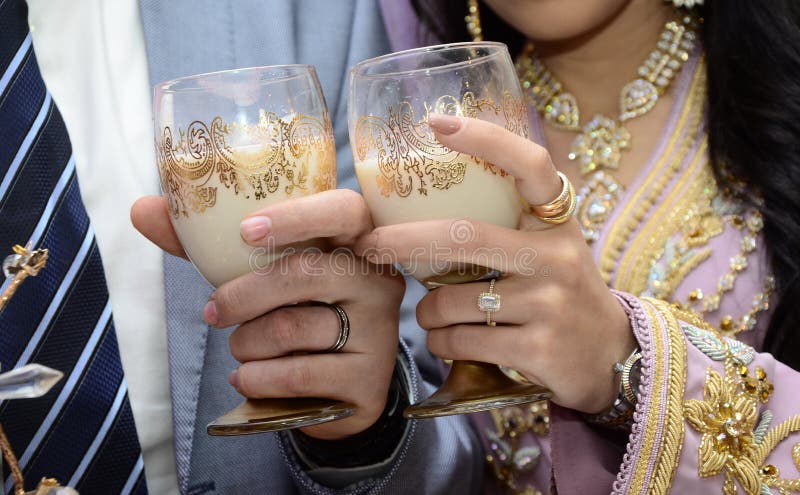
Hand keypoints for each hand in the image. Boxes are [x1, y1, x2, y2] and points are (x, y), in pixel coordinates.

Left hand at [132, 190, 404, 438]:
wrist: (335, 389)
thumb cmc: (294, 314)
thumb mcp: (259, 274)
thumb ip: (207, 244)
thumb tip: (140, 207)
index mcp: (356, 243)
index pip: (344, 211)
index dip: (297, 217)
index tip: (246, 232)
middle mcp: (377, 281)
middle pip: (306, 272)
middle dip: (243, 295)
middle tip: (213, 312)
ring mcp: (379, 331)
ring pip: (293, 327)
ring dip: (246, 343)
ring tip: (241, 347)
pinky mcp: (368, 379)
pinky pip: (297, 374)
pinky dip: (257, 378)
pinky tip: (248, 378)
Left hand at [354, 114, 634, 413]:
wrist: (611, 355)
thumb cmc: (559, 290)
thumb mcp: (548, 245)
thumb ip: (503, 223)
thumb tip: (417, 208)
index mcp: (557, 220)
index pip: (530, 164)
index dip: (486, 139)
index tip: (437, 125)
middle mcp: (557, 256)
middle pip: (463, 237)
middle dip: (402, 241)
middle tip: (368, 244)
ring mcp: (550, 304)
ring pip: (450, 302)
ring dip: (424, 312)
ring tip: (432, 315)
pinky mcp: (538, 350)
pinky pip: (459, 341)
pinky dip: (439, 341)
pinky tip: (448, 339)